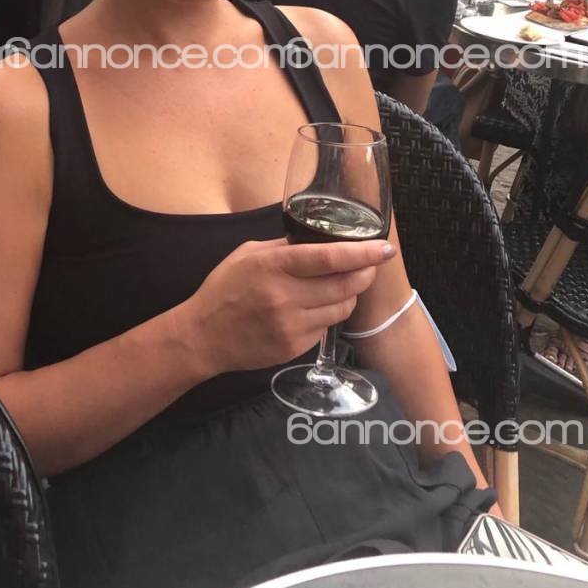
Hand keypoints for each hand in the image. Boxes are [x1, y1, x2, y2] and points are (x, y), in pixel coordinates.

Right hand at [179, 236, 393, 376]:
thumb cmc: (224, 289)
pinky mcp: (294, 348)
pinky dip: (328, 316)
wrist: (203, 337)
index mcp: (274, 266)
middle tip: (369, 266)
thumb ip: (283, 247)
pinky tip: (315, 309)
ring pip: (342, 308)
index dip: (363, 253)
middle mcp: (285, 296)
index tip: (384, 248)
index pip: (329, 258)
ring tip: (341, 286)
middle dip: (365, 274)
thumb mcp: (247, 254)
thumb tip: (319, 240)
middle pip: (345, 285)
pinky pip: (326, 329)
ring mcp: (291, 325)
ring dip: (349, 295)